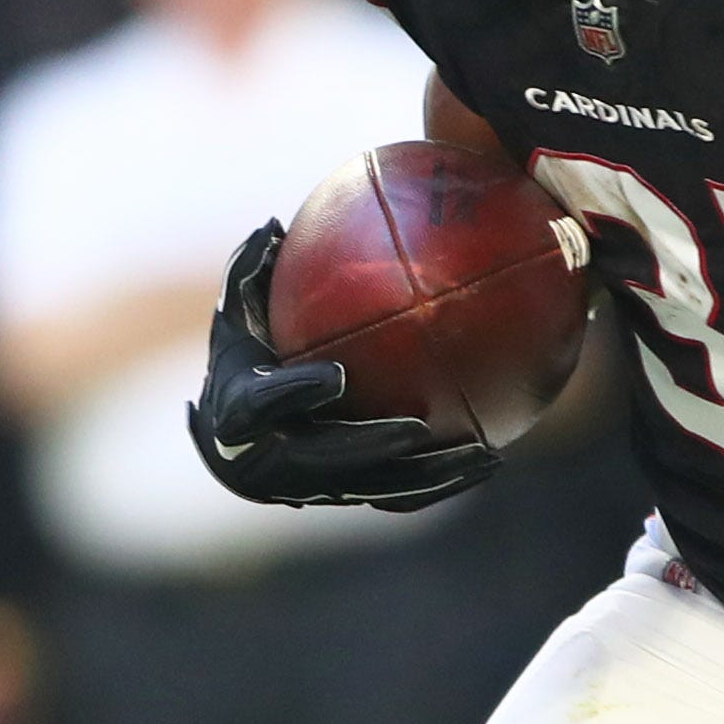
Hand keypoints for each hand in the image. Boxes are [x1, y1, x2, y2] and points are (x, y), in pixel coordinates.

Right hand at [187, 222, 497, 513]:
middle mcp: (270, 463)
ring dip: (428, 476)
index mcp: (236, 413)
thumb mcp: (234, 313)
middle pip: (326, 462)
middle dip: (372, 447)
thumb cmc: (238, 357)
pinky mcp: (347, 498)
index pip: (262, 406)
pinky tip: (490, 461)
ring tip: (481, 457)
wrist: (233, 437)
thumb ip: (250, 272)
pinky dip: (442, 482)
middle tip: (417, 428)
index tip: (336, 376)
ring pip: (374, 489)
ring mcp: (312, 489)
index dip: (297, 394)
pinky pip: (400, 496)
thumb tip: (275, 225)